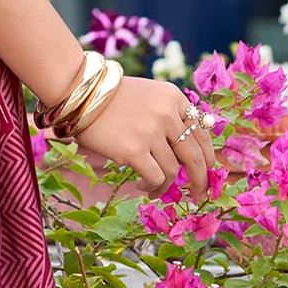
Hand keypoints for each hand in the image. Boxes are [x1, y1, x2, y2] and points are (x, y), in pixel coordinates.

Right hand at [73, 75, 212, 195]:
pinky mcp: (134, 150)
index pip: (201, 133)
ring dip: (166, 185)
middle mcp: (167, 113)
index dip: (208, 156)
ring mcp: (151, 132)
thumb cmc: (111, 97)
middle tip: (199, 194)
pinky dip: (153, 187)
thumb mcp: (148, 95)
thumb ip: (170, 116)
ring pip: (173, 171)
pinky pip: (156, 178)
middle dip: (200, 179)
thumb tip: (188, 153)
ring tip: (154, 188)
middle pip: (196, 156)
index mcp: (174, 97)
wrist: (79, 93)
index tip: (207, 172)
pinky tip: (143, 187)